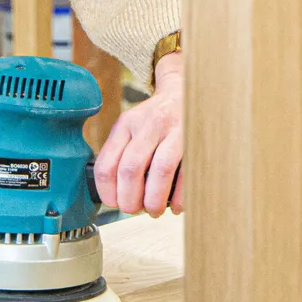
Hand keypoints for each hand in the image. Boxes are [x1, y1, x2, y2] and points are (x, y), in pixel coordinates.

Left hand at [94, 51, 182, 215]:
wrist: (187, 91)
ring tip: (154, 210)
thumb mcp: (132, 126)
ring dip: (154, 199)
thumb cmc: (156, 119)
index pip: (107, 165)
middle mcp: (148, 124)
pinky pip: (186, 172)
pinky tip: (175, 204)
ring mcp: (174, 129)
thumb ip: (120, 154)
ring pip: (160, 170)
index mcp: (126, 124)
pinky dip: (179, 196)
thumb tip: (114, 196)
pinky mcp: (195, 138)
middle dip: (131, 200)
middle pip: (131, 169)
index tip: (115, 204)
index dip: (108, 193)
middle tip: (135, 209)